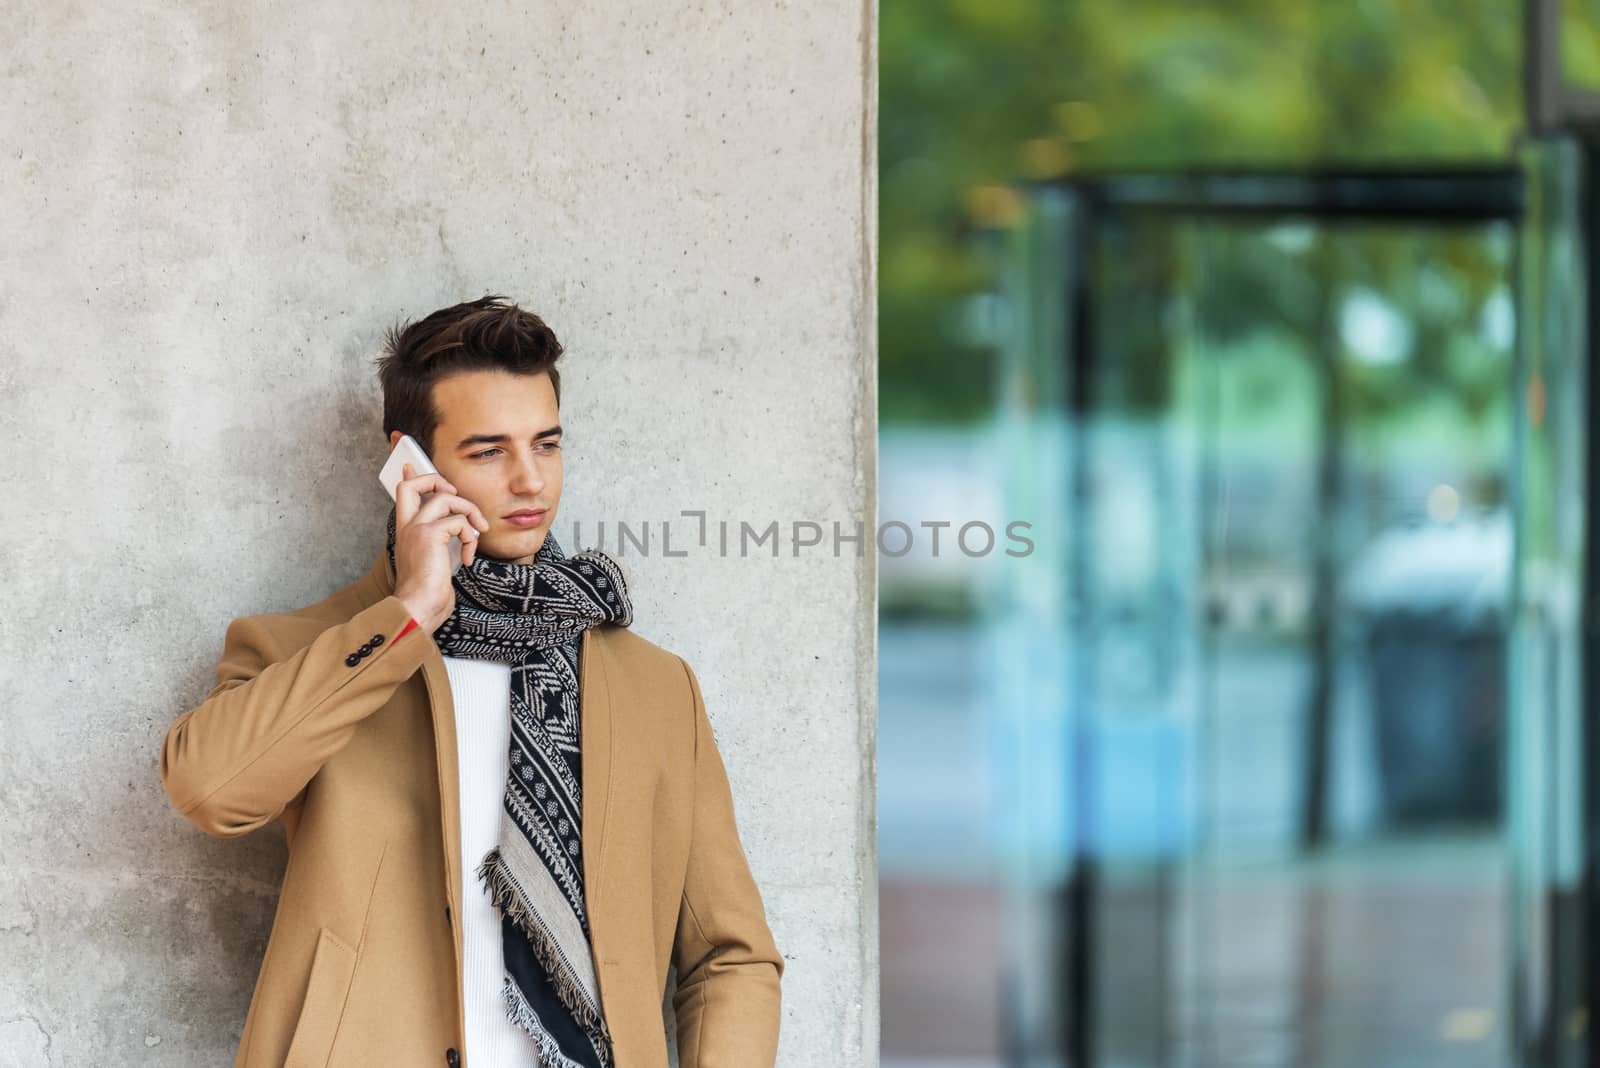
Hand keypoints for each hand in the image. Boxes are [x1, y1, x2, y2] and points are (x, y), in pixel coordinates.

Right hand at [392, 463, 490, 631]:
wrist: (417, 609)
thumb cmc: (428, 594)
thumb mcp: (435, 563)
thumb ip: (441, 544)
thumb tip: (460, 531)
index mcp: (406, 532)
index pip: (402, 495)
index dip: (410, 476)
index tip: (411, 465)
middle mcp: (407, 526)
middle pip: (413, 484)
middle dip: (436, 479)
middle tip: (454, 494)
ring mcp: (416, 529)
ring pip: (445, 497)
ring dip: (469, 512)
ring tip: (478, 532)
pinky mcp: (429, 535)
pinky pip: (460, 521)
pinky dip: (472, 537)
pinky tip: (468, 558)